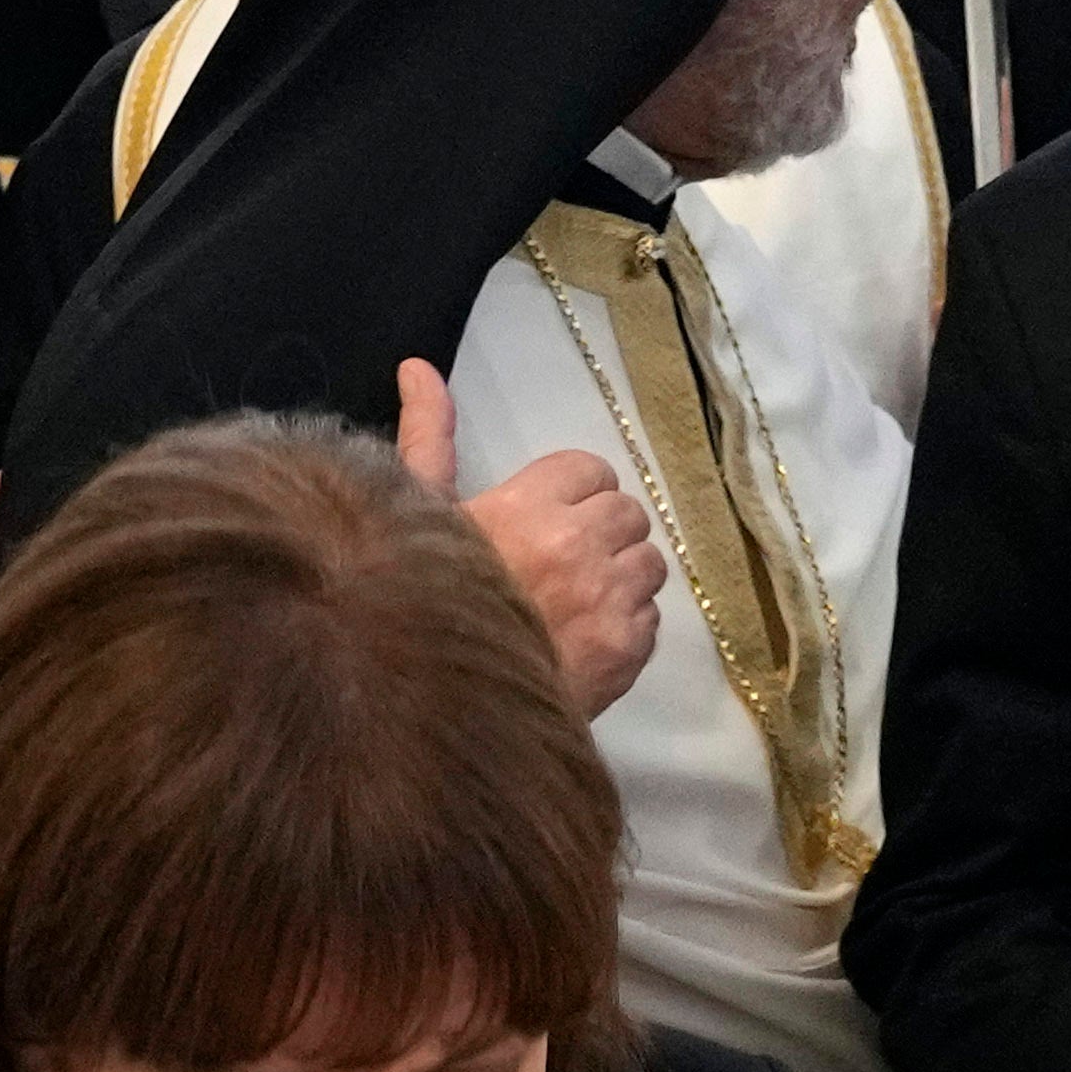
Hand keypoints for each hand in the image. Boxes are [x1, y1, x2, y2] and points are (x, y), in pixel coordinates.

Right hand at [397, 360, 660, 714]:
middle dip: (602, 535)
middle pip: (628, 514)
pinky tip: (582, 642)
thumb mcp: (418, 514)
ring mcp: (607, 600)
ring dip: (620, 580)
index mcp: (526, 507)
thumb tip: (419, 367)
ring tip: (574, 605)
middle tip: (561, 566)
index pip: (592, 471)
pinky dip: (625, 628)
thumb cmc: (420, 603)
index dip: (572, 495)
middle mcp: (575, 546)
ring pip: (649, 565)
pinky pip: (651, 619)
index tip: (545, 522)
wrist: (438, 704)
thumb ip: (429, 438)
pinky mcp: (627, 650)